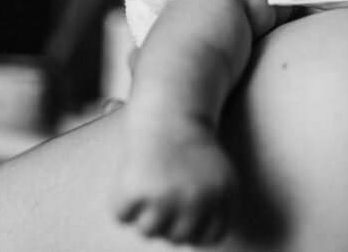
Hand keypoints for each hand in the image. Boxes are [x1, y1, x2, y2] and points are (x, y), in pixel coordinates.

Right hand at [113, 117, 235, 244]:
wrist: (169, 108)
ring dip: (144, 211)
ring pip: (148, 230)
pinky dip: (122, 199)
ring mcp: (167, 197)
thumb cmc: (190, 146)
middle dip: (168, 219)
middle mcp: (199, 200)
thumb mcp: (218, 176)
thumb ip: (214, 209)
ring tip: (151, 181)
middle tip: (165, 188)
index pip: (208, 238)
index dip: (193, 227)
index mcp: (224, 197)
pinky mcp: (136, 191)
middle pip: (177, 238)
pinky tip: (135, 173)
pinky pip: (123, 215)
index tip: (184, 210)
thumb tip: (194, 241)